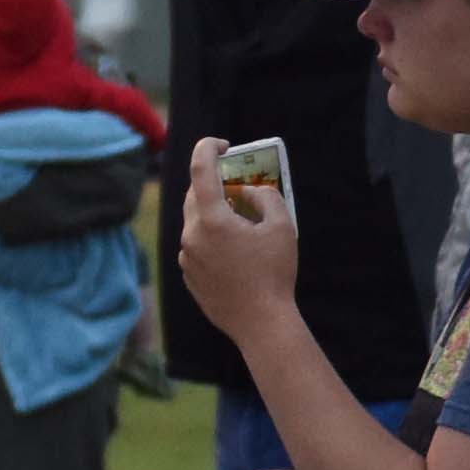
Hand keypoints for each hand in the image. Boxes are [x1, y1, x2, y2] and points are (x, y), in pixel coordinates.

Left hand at [173, 134, 298, 338]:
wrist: (261, 324)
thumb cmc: (274, 274)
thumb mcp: (282, 227)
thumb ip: (267, 197)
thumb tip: (251, 191)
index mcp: (212, 219)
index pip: (199, 169)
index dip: (208, 148)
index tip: (222, 145)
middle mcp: (192, 236)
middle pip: (195, 195)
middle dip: (213, 184)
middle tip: (236, 185)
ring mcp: (187, 258)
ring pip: (195, 223)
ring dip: (214, 215)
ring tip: (240, 223)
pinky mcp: (189, 276)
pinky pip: (196, 247)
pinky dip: (211, 239)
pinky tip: (234, 253)